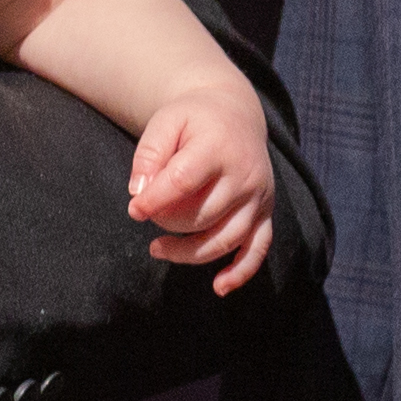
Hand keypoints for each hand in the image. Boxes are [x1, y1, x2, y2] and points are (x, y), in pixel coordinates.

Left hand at [131, 85, 279, 283]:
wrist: (235, 114)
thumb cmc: (193, 119)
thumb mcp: (166, 121)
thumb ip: (148, 154)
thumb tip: (138, 193)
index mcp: (218, 147)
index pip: (183, 181)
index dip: (155, 200)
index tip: (134, 210)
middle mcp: (245, 175)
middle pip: (202, 215)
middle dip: (167, 222)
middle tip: (147, 214)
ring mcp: (259, 198)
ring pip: (224, 239)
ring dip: (188, 253)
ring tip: (157, 249)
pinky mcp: (266, 213)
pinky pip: (258, 249)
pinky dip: (240, 272)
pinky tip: (219, 287)